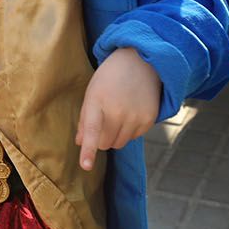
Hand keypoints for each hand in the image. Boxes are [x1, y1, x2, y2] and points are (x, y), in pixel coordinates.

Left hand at [75, 47, 161, 170]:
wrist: (141, 61)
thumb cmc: (110, 78)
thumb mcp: (92, 92)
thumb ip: (84, 118)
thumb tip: (80, 142)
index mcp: (98, 102)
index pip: (91, 131)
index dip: (88, 151)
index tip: (86, 166)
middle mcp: (119, 111)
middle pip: (105, 143)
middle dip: (100, 138)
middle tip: (102, 121)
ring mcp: (136, 116)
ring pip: (119, 143)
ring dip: (114, 136)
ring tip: (117, 114)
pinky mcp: (149, 120)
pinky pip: (133, 138)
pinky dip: (128, 131)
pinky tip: (130, 113)